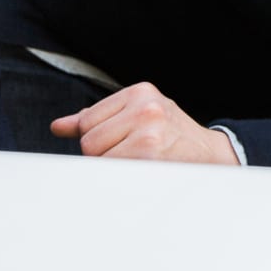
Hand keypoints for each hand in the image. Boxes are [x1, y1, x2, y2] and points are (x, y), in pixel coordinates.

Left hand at [50, 82, 237, 163]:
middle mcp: (145, 108)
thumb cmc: (171, 136)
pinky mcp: (150, 157)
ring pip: (97, 160)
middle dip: (104, 154)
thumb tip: (59, 126)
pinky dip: (119, 178)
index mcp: (141, 92)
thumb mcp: (138, 115)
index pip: (87, 121)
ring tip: (139, 162)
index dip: (100, 139)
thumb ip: (98, 119)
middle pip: (89, 142)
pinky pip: (111, 173)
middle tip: (133, 154)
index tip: (123, 142)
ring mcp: (149, 133)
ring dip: (112, 167)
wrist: (211, 157)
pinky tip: (140, 173)